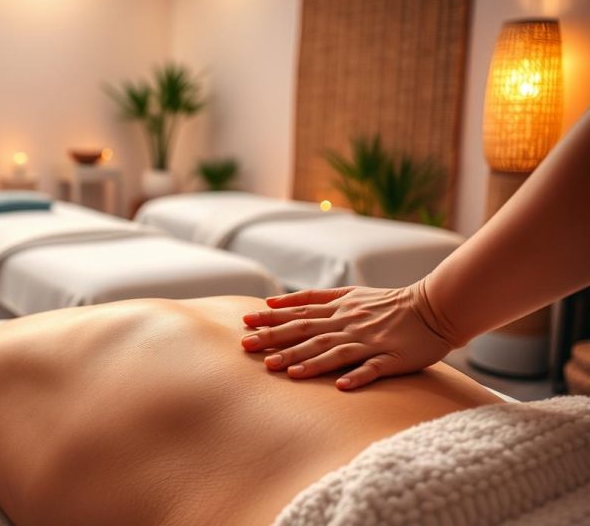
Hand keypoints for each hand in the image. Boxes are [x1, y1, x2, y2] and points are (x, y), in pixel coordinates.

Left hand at [240, 285, 457, 389]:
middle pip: (308, 333)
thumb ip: (312, 299)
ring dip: (309, 361)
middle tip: (248, 348)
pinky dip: (358, 376)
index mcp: (339, 310)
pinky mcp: (393, 358)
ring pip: (335, 351)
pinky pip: (374, 369)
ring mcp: (371, 342)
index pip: (299, 315)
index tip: (245, 324)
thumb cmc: (388, 303)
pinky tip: (341, 387)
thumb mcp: (349, 293)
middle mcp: (350, 325)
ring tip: (284, 370)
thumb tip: (271, 301)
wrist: (436, 307)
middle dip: (277, 340)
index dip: (271, 319)